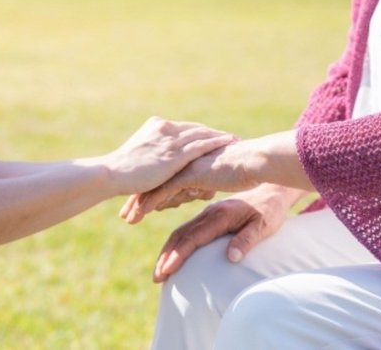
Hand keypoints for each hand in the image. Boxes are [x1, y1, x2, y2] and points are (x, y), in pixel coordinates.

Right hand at [104, 117, 236, 194]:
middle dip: (214, 133)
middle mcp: (165, 129)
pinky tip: (229, 143)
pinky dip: (216, 143)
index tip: (214, 134)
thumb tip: (158, 163)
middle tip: (231, 137)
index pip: (185, 128)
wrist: (111, 173)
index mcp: (156, 126)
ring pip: (201, 135)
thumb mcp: (138, 156)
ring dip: (220, 137)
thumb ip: (151, 154)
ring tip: (236, 140)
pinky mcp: (174, 154)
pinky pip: (201, 145)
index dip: (201, 132)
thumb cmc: (121, 171)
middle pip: (196, 129)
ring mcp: (170, 140)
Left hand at [119, 130, 311, 223]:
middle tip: (124, 214)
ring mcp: (185, 167)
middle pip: (154, 182)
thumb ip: (206, 183)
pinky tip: (140, 214)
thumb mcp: (219, 179)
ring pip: (155, 186)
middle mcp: (183, 164)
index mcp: (189, 163)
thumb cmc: (245, 171)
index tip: (136, 204)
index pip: (164, 178)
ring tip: (128, 219)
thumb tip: (200, 190)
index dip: (150, 191)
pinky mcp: (189, 174)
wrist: (256, 161)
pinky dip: (151, 202)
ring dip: (139, 203)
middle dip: (138, 198)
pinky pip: (165, 190)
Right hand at [151, 184, 307, 282]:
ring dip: (168, 251)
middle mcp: (210, 213)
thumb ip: (247, 240)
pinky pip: (187, 229)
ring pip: (181, 232)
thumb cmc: (270, 211)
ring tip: (160, 271)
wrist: (272, 190)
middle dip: (167, 256)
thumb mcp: (264, 226)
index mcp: (221, 216)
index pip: (193, 237)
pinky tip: (172, 255)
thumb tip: (231, 258)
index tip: (167, 270)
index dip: (178, 255)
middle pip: (181, 235)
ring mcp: (208, 213)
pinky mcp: (209, 215)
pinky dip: (176, 243)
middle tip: (157, 277)